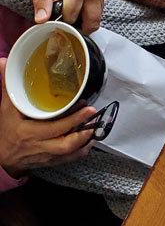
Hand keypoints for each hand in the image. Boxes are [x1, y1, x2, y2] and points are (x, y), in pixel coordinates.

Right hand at [0, 59, 96, 177]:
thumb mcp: (5, 109)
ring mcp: (46, 156)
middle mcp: (39, 146)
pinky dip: (81, 151)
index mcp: (28, 132)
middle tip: (93, 116)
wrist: (1, 158)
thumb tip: (4, 63)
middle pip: (66, 143)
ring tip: (94, 127)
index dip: (73, 119)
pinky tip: (88, 141)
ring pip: (70, 153)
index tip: (86, 107)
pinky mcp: (51, 162)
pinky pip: (70, 159)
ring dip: (85, 141)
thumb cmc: (5, 132)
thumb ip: (8, 87)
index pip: (54, 127)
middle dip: (83, 131)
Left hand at [31, 0, 106, 34]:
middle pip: (91, 23)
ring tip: (69, 10)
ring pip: (96, 19)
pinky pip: (98, 12)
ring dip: (83, 21)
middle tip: (63, 19)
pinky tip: (77, 6)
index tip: (52, 14)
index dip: (60, 20)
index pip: (72, 17)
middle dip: (76, 26)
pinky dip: (88, 14)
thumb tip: (41, 20)